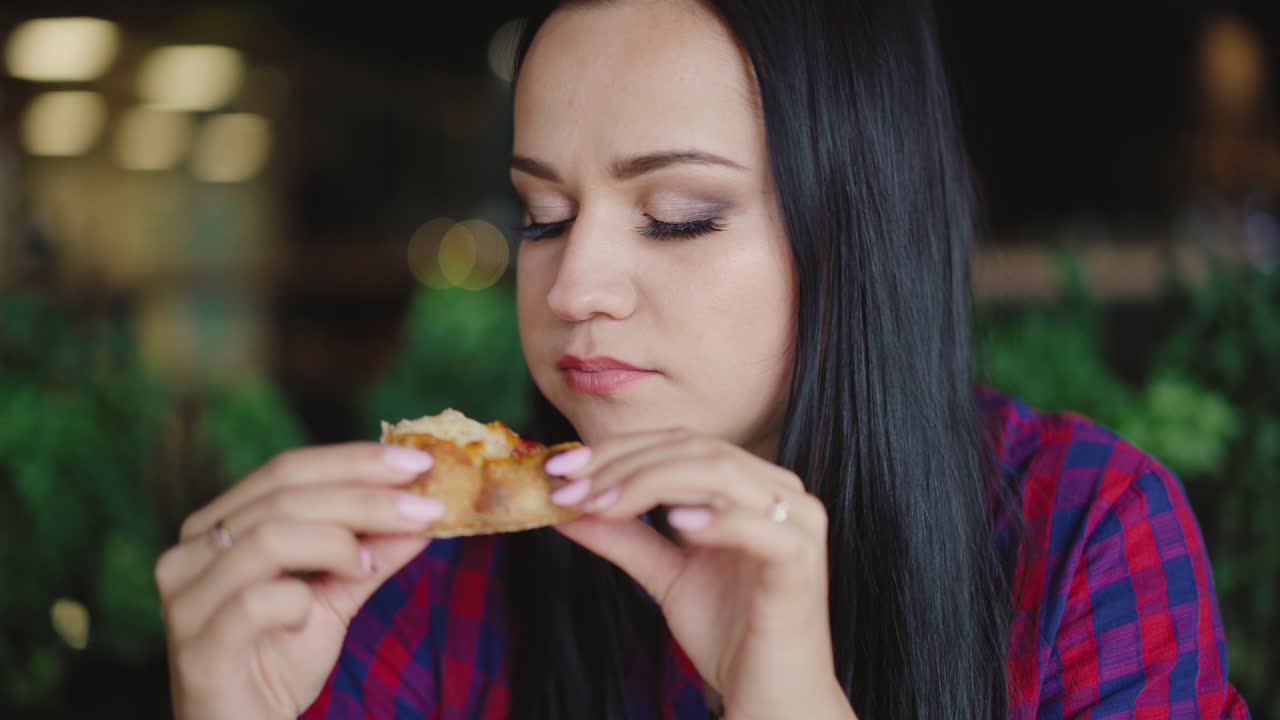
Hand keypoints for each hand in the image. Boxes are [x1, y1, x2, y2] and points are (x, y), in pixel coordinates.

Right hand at [154, 443, 444, 719]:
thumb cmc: (279, 661)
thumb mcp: (335, 598)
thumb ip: (373, 554)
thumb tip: (427, 513)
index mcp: (216, 527)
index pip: (287, 469)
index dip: (355, 460)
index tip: (420, 461)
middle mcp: (189, 554)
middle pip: (283, 495)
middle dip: (365, 496)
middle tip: (426, 507)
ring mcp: (186, 600)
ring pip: (269, 537)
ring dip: (339, 544)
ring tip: (369, 567)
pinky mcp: (197, 648)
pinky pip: (257, 602)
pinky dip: (301, 601)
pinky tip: (314, 617)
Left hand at [545, 429, 854, 719]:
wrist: (774, 699)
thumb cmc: (732, 636)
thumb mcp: (665, 576)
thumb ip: (623, 537)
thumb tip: (565, 507)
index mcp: (751, 485)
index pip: (679, 443)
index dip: (617, 449)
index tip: (560, 468)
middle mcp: (779, 492)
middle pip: (695, 449)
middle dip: (623, 465)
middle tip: (570, 488)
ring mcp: (797, 522)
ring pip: (721, 473)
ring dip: (652, 483)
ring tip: (604, 505)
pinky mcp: (801, 560)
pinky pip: (760, 525)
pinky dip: (716, 519)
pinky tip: (675, 523)